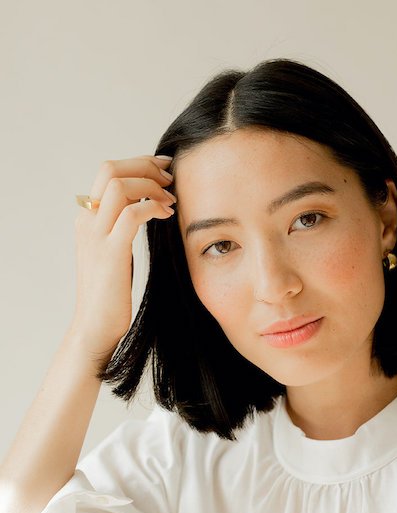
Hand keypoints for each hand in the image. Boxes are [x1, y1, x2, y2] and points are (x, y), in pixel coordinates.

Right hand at [73, 154, 175, 363]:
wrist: (96, 326)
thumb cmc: (111, 295)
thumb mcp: (115, 253)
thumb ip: (122, 229)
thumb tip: (146, 210)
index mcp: (87, 219)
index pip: (108, 172)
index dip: (138, 164)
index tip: (164, 169)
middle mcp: (87, 221)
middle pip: (111, 169)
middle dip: (145, 166)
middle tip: (171, 176)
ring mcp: (96, 235)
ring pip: (119, 185)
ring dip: (150, 184)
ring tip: (171, 197)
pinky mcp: (110, 252)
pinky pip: (131, 214)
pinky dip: (152, 207)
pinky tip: (168, 215)